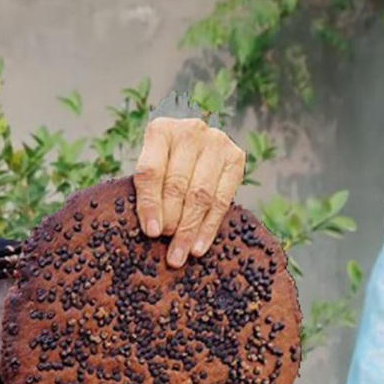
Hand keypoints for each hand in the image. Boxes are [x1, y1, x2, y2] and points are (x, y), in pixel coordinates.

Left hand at [132, 116, 246, 267]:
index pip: (152, 171)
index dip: (151, 204)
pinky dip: (209, 227)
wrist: (193, 141)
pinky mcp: (235, 157)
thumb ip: (147, 189)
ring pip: (202, 195)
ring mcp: (217, 142)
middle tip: (167, 248)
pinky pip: (222, 200)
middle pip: (179, 185)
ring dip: (190, 229)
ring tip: (181, 254)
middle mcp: (191, 131)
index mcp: (160, 130)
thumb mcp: (150, 165)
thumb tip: (152, 230)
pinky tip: (199, 246)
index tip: (151, 232)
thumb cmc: (166, 159)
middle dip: (172, 221)